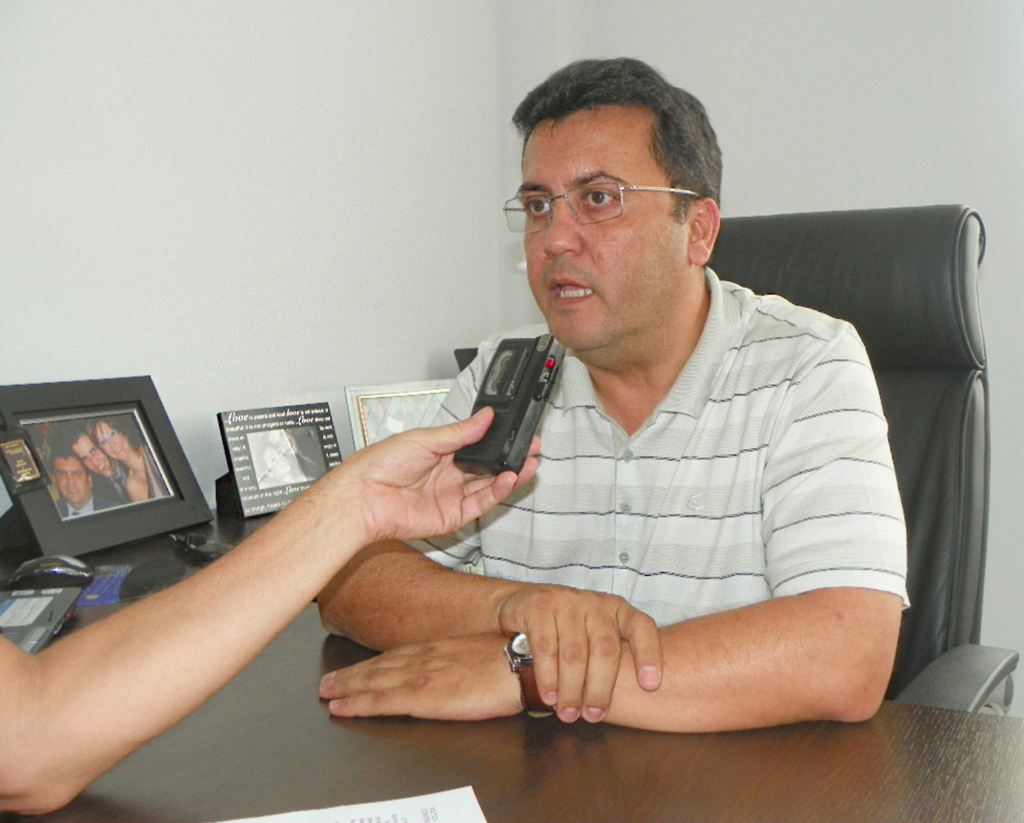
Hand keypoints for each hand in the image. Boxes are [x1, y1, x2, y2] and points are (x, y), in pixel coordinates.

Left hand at [318, 634, 521, 720]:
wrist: (522, 665)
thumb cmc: (510, 660)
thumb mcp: (478, 653)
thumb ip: (457, 659)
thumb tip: (452, 668)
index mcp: (438, 648)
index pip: (395, 656)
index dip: (370, 663)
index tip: (352, 668)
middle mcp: (423, 657)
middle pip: (378, 667)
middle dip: (350, 675)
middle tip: (326, 683)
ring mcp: (420, 675)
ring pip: (373, 680)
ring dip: (346, 686)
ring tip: (326, 693)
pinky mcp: (423, 695)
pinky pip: (381, 700)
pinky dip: (357, 703)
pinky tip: (341, 707)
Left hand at [326, 407, 538, 545]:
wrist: (364, 497)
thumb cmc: (381, 465)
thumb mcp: (425, 438)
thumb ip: (460, 432)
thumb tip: (485, 417)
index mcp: (440, 452)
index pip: (477, 445)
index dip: (498, 440)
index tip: (517, 431)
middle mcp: (448, 475)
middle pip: (487, 467)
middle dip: (510, 457)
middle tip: (531, 447)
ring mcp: (451, 497)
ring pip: (489, 486)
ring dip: (509, 475)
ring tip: (528, 463)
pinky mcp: (452, 517)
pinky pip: (481, 505)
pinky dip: (497, 493)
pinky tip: (508, 479)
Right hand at [495, 586, 661, 723]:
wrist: (525, 603)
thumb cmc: (568, 629)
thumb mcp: (594, 635)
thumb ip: (610, 659)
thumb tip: (632, 703)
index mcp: (616, 609)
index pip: (641, 626)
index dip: (649, 654)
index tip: (651, 685)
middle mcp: (595, 602)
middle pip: (605, 649)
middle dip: (601, 688)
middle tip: (593, 716)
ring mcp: (567, 602)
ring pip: (574, 653)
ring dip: (571, 690)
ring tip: (568, 714)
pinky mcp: (540, 606)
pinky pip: (546, 648)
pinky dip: (548, 677)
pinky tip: (549, 697)